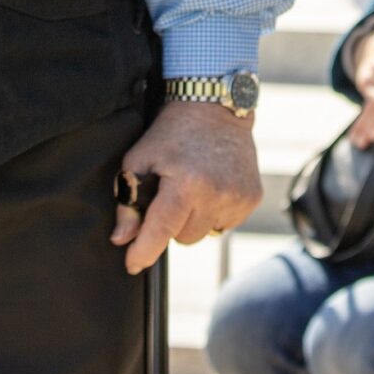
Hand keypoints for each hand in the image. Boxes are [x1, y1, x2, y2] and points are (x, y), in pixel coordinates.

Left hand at [110, 100, 260, 274]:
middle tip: (171, 194)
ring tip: (193, 188)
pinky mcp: (252, 198)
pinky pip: (224, 225)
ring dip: (193, 220)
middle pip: (182, 239)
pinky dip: (214, 213)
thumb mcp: (139, 158)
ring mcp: (238, 197)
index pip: (160, 231)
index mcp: (185, 184)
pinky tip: (212, 187)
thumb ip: (128, 201)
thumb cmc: (171, 133)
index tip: (132, 265)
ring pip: (203, 235)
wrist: (216, 108)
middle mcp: (216, 194)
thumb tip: (122, 239)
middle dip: (171, 225)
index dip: (143, 252)